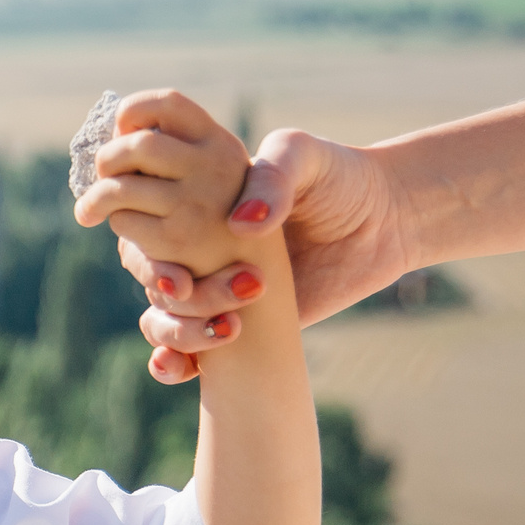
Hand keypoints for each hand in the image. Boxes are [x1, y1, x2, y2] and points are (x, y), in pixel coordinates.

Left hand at [73, 89, 254, 276]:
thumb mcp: (205, 171)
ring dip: (98, 197)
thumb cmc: (211, 214)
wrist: (247, 268)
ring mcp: (197, 202)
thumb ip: (170, 149)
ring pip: (121, 185)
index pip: (168, 103)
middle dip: (107, 159)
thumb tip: (115, 133)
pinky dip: (116, 223)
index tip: (120, 130)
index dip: (132, 111)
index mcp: (217, 141)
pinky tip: (128, 230)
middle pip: (138, 145)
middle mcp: (213, 166)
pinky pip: (123, 220)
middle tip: (102, 175)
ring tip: (92, 209)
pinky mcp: (178, 238)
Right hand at [119, 127, 411, 381]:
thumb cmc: (339, 175)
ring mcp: (212, 284)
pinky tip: (179, 368)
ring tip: (228, 328)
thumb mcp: (303, 156)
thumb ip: (270, 177)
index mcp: (193, 200)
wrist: (388, 220)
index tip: (172, 267)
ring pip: (159, 315)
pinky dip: (173, 364)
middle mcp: (193, 244)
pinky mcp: (236, 321)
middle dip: (163, 288)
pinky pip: (187, 350)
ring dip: (176, 330)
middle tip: (193, 288)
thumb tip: (240, 227)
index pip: (136, 221)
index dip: (139, 246)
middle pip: (145, 272)